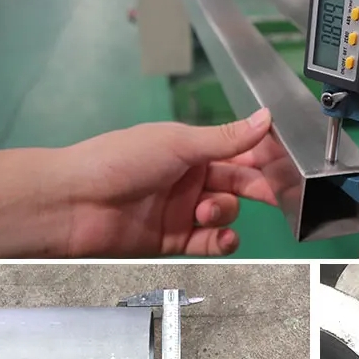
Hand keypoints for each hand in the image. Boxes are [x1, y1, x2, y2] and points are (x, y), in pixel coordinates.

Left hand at [61, 109, 275, 255]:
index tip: (283, 163)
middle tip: (272, 194)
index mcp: (192, 149)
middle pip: (238, 183)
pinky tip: (221, 237)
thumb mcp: (178, 143)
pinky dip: (221, 240)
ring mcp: (184, 209)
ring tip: (205, 211)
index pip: (238, 151)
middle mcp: (191, 178)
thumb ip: (226, 138)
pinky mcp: (175, 238)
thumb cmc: (119, 160)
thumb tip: (265, 118)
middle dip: (256, 188)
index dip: (262, 157)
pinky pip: (210, 241)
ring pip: (226, 213)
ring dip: (225, 212)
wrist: (75, 203)